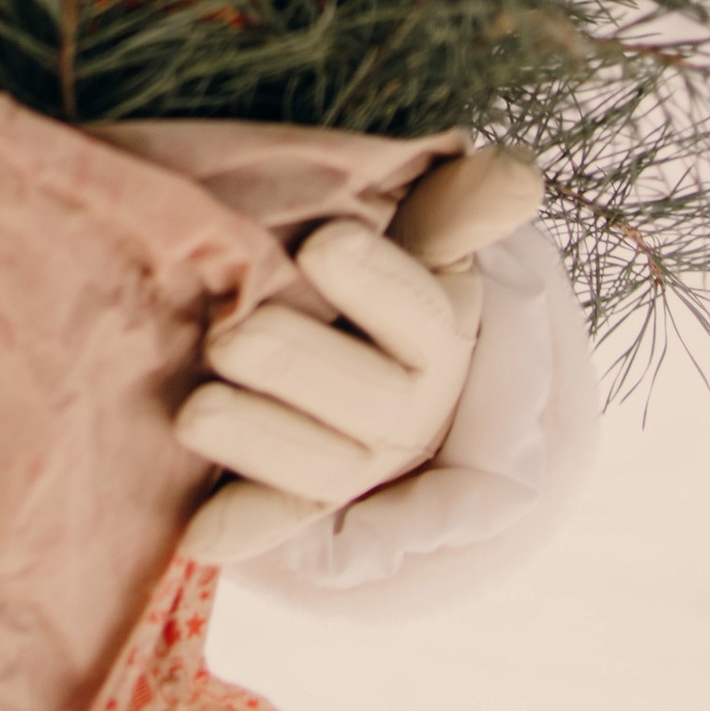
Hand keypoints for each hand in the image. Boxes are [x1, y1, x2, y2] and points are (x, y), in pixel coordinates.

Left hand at [176, 146, 543, 570]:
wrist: (352, 334)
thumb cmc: (377, 259)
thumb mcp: (419, 227)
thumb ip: (460, 205)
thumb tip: (513, 175)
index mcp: (446, 327)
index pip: (426, 315)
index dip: (379, 286)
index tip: (324, 240)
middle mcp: (418, 406)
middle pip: (376, 400)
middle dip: (301, 363)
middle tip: (232, 333)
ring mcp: (366, 461)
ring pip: (328, 468)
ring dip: (263, 444)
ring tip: (195, 412)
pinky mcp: (311, 501)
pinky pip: (288, 523)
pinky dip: (248, 530)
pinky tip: (200, 535)